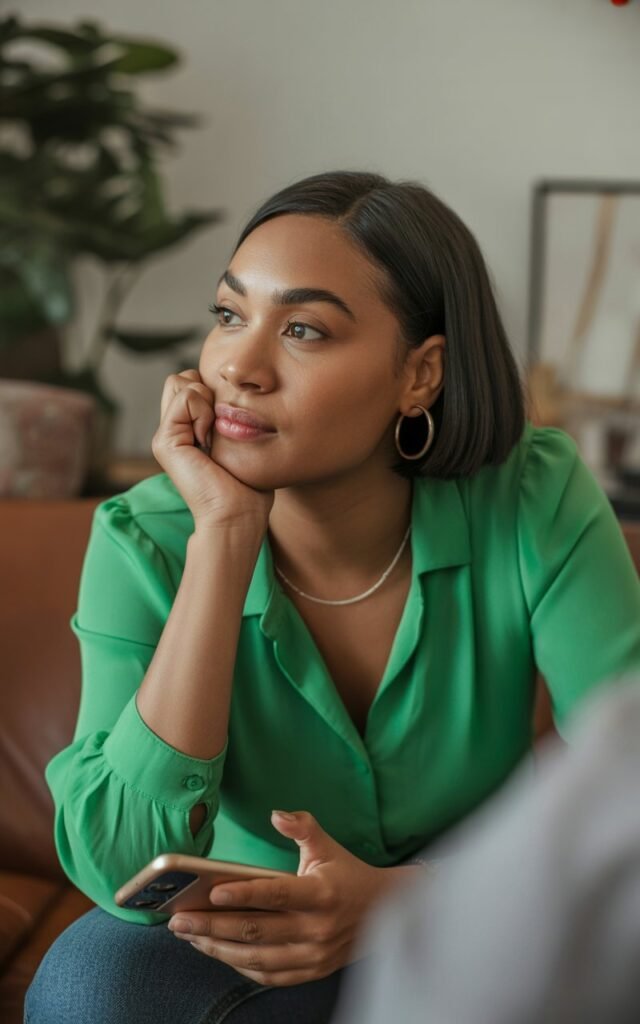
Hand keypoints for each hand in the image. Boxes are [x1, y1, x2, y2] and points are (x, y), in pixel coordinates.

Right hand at [151, 369, 273, 531]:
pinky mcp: (165, 440)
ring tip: (214, 436)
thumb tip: (233, 391)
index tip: (229, 425)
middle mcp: (173, 430)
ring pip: (181, 381)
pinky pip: (185, 397)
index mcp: (188, 430)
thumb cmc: (248, 485)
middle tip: (220, 428)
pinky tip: (209, 440)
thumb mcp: (239, 440)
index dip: (214, 391)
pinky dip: (203, 411)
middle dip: (207, 391)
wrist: (237, 515)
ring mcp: (165, 435)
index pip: (193, 382)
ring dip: (206, 401)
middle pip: (182, 377)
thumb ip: (228, 415)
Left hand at [167, 811, 413, 985]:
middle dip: (212, 926)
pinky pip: (267, 975)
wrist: (385, 914)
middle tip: (178, 919)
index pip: (277, 895)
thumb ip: (303, 827)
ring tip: (189, 935)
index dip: (244, 894)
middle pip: (256, 932)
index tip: (211, 892)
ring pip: (256, 958)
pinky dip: (238, 965)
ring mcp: (313, 956)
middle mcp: (317, 929)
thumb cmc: (347, 875)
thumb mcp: (329, 846)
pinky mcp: (310, 972)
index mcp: (322, 894)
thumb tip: (276, 814)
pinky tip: (216, 951)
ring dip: (218, 948)